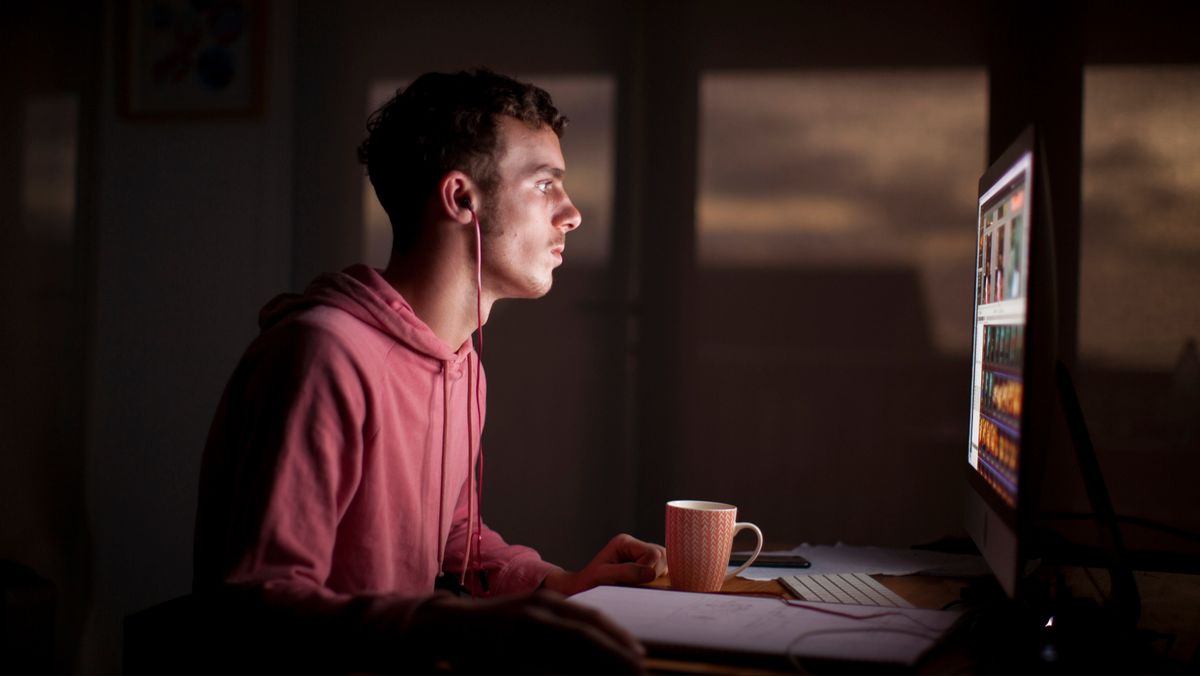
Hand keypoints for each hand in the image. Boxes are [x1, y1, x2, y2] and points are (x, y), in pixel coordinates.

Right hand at [409, 589, 644, 673]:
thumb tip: (600, 644)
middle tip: (640, 670)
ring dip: (597, 665)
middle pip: (586, 635)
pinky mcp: (505, 653)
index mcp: (546, 601)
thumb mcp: (531, 616)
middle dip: (615, 654)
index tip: (639, 653)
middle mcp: (535, 611)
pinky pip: (543, 670)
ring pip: (569, 651)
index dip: (617, 636)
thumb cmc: (495, 626)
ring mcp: (519, 631)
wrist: (443, 626)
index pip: (591, 618)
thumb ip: (560, 626)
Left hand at [542, 534, 667, 596]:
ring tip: (641, 587)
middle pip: (662, 556)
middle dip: (656, 573)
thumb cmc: (589, 583)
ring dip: (658, 578)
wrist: (581, 590)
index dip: (650, 569)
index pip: (652, 553)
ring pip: (665, 563)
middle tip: (639, 586)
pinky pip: (662, 572)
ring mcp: (641, 556)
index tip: (638, 583)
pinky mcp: (645, 567)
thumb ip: (627, 572)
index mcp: (625, 543)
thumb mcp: (604, 576)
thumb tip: (651, 573)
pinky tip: (646, 588)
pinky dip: (658, 581)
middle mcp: (635, 546)